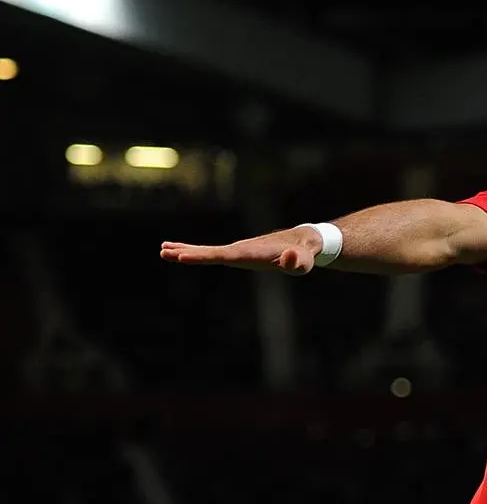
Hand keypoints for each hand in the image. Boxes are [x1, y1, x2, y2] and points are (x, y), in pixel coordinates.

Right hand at [159, 226, 322, 274]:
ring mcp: (238, 250)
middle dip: (187, 252)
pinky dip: (197, 252)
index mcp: (251, 253)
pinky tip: (182, 252)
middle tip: (163, 251)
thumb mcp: (304, 262)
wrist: (303, 242)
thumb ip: (298, 262)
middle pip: (211, 252)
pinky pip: (214, 253)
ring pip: (209, 251)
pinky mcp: (239, 253)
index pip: (224, 255)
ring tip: (163, 250)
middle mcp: (241, 249)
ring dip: (187, 250)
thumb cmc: (304, 255)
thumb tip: (290, 259)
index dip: (203, 256)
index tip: (182, 255)